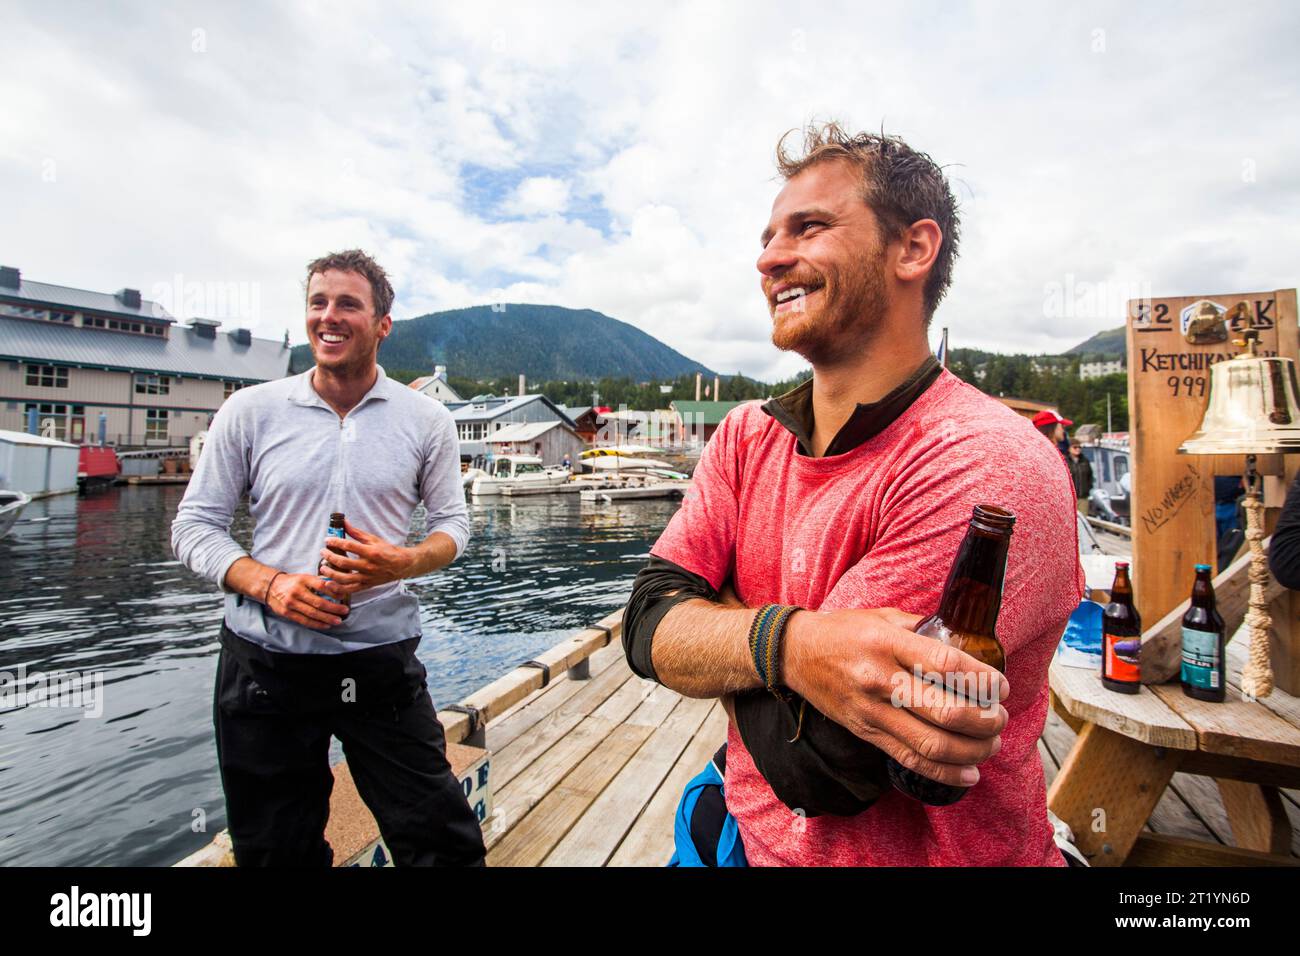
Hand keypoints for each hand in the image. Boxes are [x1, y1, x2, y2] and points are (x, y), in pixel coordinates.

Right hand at [266, 572, 349, 629]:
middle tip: (345, 611)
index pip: (321, 585)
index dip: (333, 591)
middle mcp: (297, 591)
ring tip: (338, 621)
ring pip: (312, 613)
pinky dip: (316, 624)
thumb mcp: (304, 577)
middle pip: (318, 602)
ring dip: (327, 618)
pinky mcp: (287, 613)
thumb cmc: (292, 582)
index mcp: (303, 580)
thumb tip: (337, 588)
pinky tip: (326, 625)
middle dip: (334, 608)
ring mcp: (291, 603)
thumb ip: (318, 582)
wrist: (271, 587)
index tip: (343, 596)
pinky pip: (304, 621)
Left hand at [319, 519, 415, 592]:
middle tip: (322, 552)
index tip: (327, 540)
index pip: (349, 546)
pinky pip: (350, 590)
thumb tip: (344, 522)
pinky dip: (338, 588)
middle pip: (344, 562)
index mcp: (371, 552)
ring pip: (345, 578)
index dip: (335, 542)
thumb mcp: (373, 539)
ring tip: (322, 567)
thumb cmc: (388, 550)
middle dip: (330, 557)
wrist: (402, 565)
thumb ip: (356, 533)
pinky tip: (329, 584)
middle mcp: (368, 566)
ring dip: (331, 573)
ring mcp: (367, 577)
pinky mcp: (367, 585)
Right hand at [782, 607, 1009, 788]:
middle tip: (1001, 718)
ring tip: (991, 744)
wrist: (796, 653)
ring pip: (931, 744)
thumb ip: (924, 630)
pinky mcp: (866, 732)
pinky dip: (945, 772)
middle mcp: (881, 680)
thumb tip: (966, 643)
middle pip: (944, 711)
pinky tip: (969, 772)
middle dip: (984, 721)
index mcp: (888, 643)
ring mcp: (872, 711)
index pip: (945, 665)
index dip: (982, 680)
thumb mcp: (885, 616)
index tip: (1002, 686)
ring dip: (971, 750)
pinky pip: (910, 760)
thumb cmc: (845, 631)